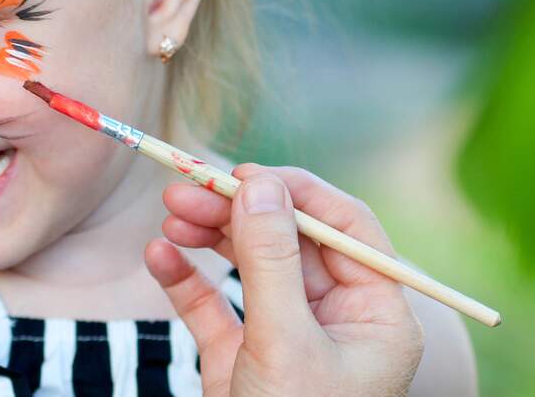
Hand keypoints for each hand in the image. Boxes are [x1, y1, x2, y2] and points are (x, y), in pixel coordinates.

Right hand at [144, 163, 424, 395]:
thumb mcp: (286, 343)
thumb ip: (272, 259)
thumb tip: (261, 184)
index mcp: (376, 317)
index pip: (344, 228)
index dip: (294, 192)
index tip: (243, 172)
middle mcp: (336, 323)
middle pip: (288, 240)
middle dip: (236, 210)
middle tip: (186, 186)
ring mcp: (286, 341)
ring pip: (247, 265)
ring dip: (207, 234)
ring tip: (168, 213)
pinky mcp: (243, 362)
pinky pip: (215, 306)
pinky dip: (186, 278)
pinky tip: (158, 256)